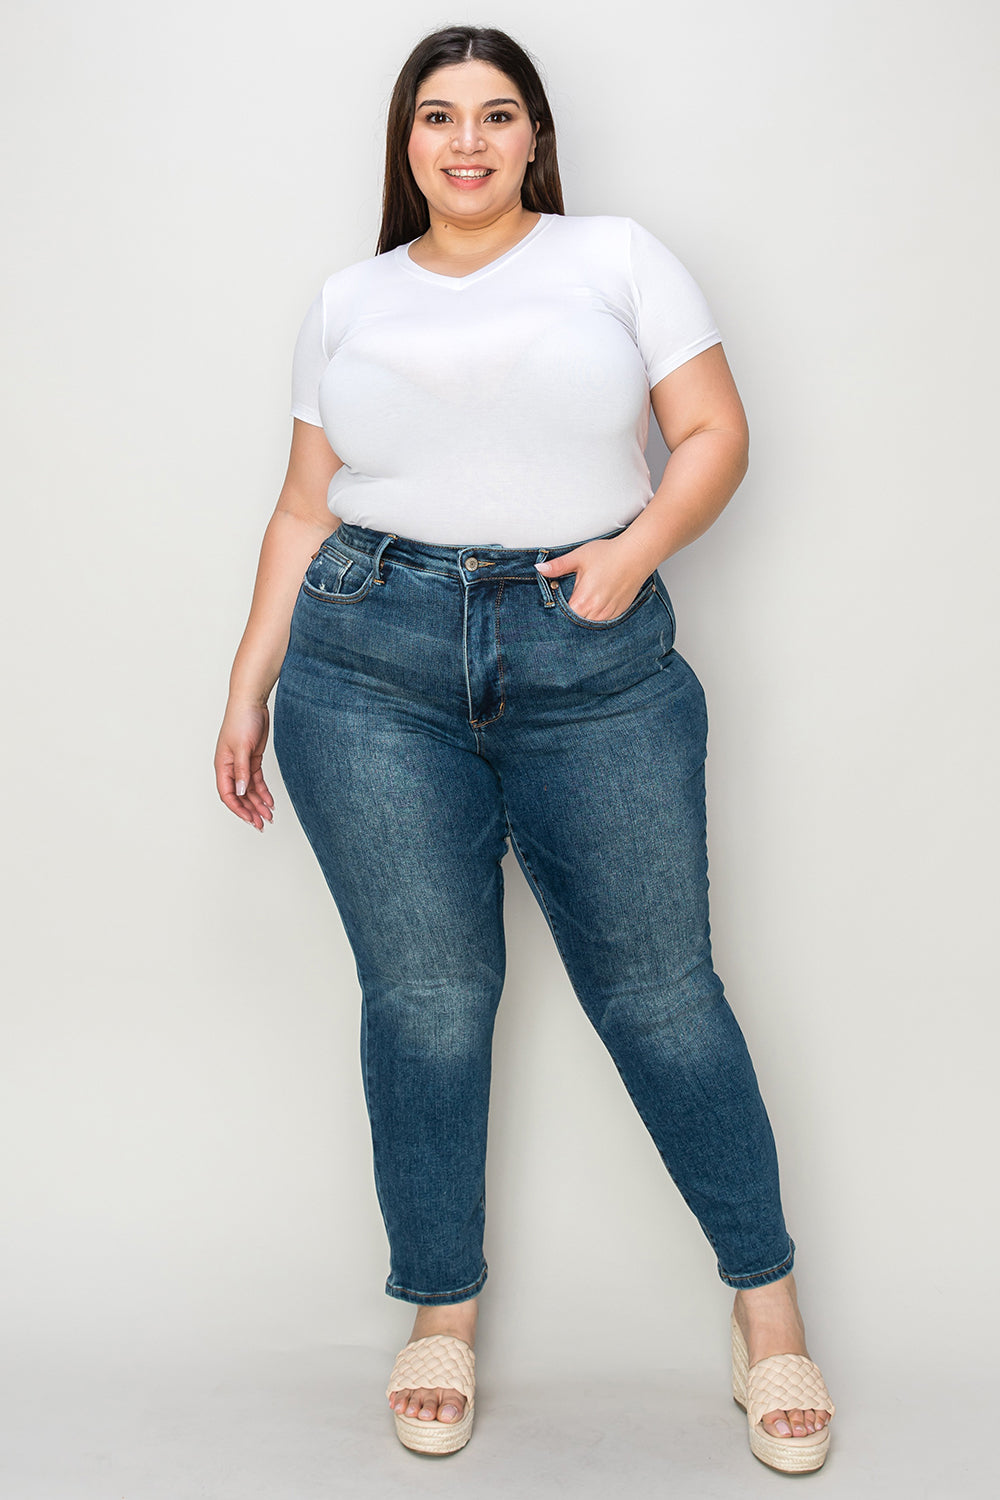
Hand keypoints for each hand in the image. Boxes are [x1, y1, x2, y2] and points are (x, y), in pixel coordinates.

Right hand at [214, 700, 274, 830]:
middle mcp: (231, 768)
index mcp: (222, 766)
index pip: (227, 794)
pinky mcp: (253, 760)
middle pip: (239, 796)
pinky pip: (257, 781)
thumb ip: (241, 771)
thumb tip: (240, 792)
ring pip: (249, 790)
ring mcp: (242, 764)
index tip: (251, 819)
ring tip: (269, 816)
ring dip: (258, 804)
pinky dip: (263, 792)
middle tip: (262, 824)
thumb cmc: (241, 720)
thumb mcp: (242, 747)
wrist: (252, 703)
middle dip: (250, 811)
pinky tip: (270, 801)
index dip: (238, 809)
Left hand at [534, 537, 653, 620]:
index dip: (558, 613)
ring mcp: (609, 614)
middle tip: (569, 604)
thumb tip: (539, 569)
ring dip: (584, 617)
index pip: (564, 617)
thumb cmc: (609, 554)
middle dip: (570, 616)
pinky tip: (596, 605)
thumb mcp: (579, 557)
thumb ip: (558, 566)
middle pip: (576, 623)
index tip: (556, 607)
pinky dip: (597, 616)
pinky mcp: (619, 612)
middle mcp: (597, 611)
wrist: (636, 555)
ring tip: (584, 603)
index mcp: (583, 600)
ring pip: (590, 623)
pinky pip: (603, 621)